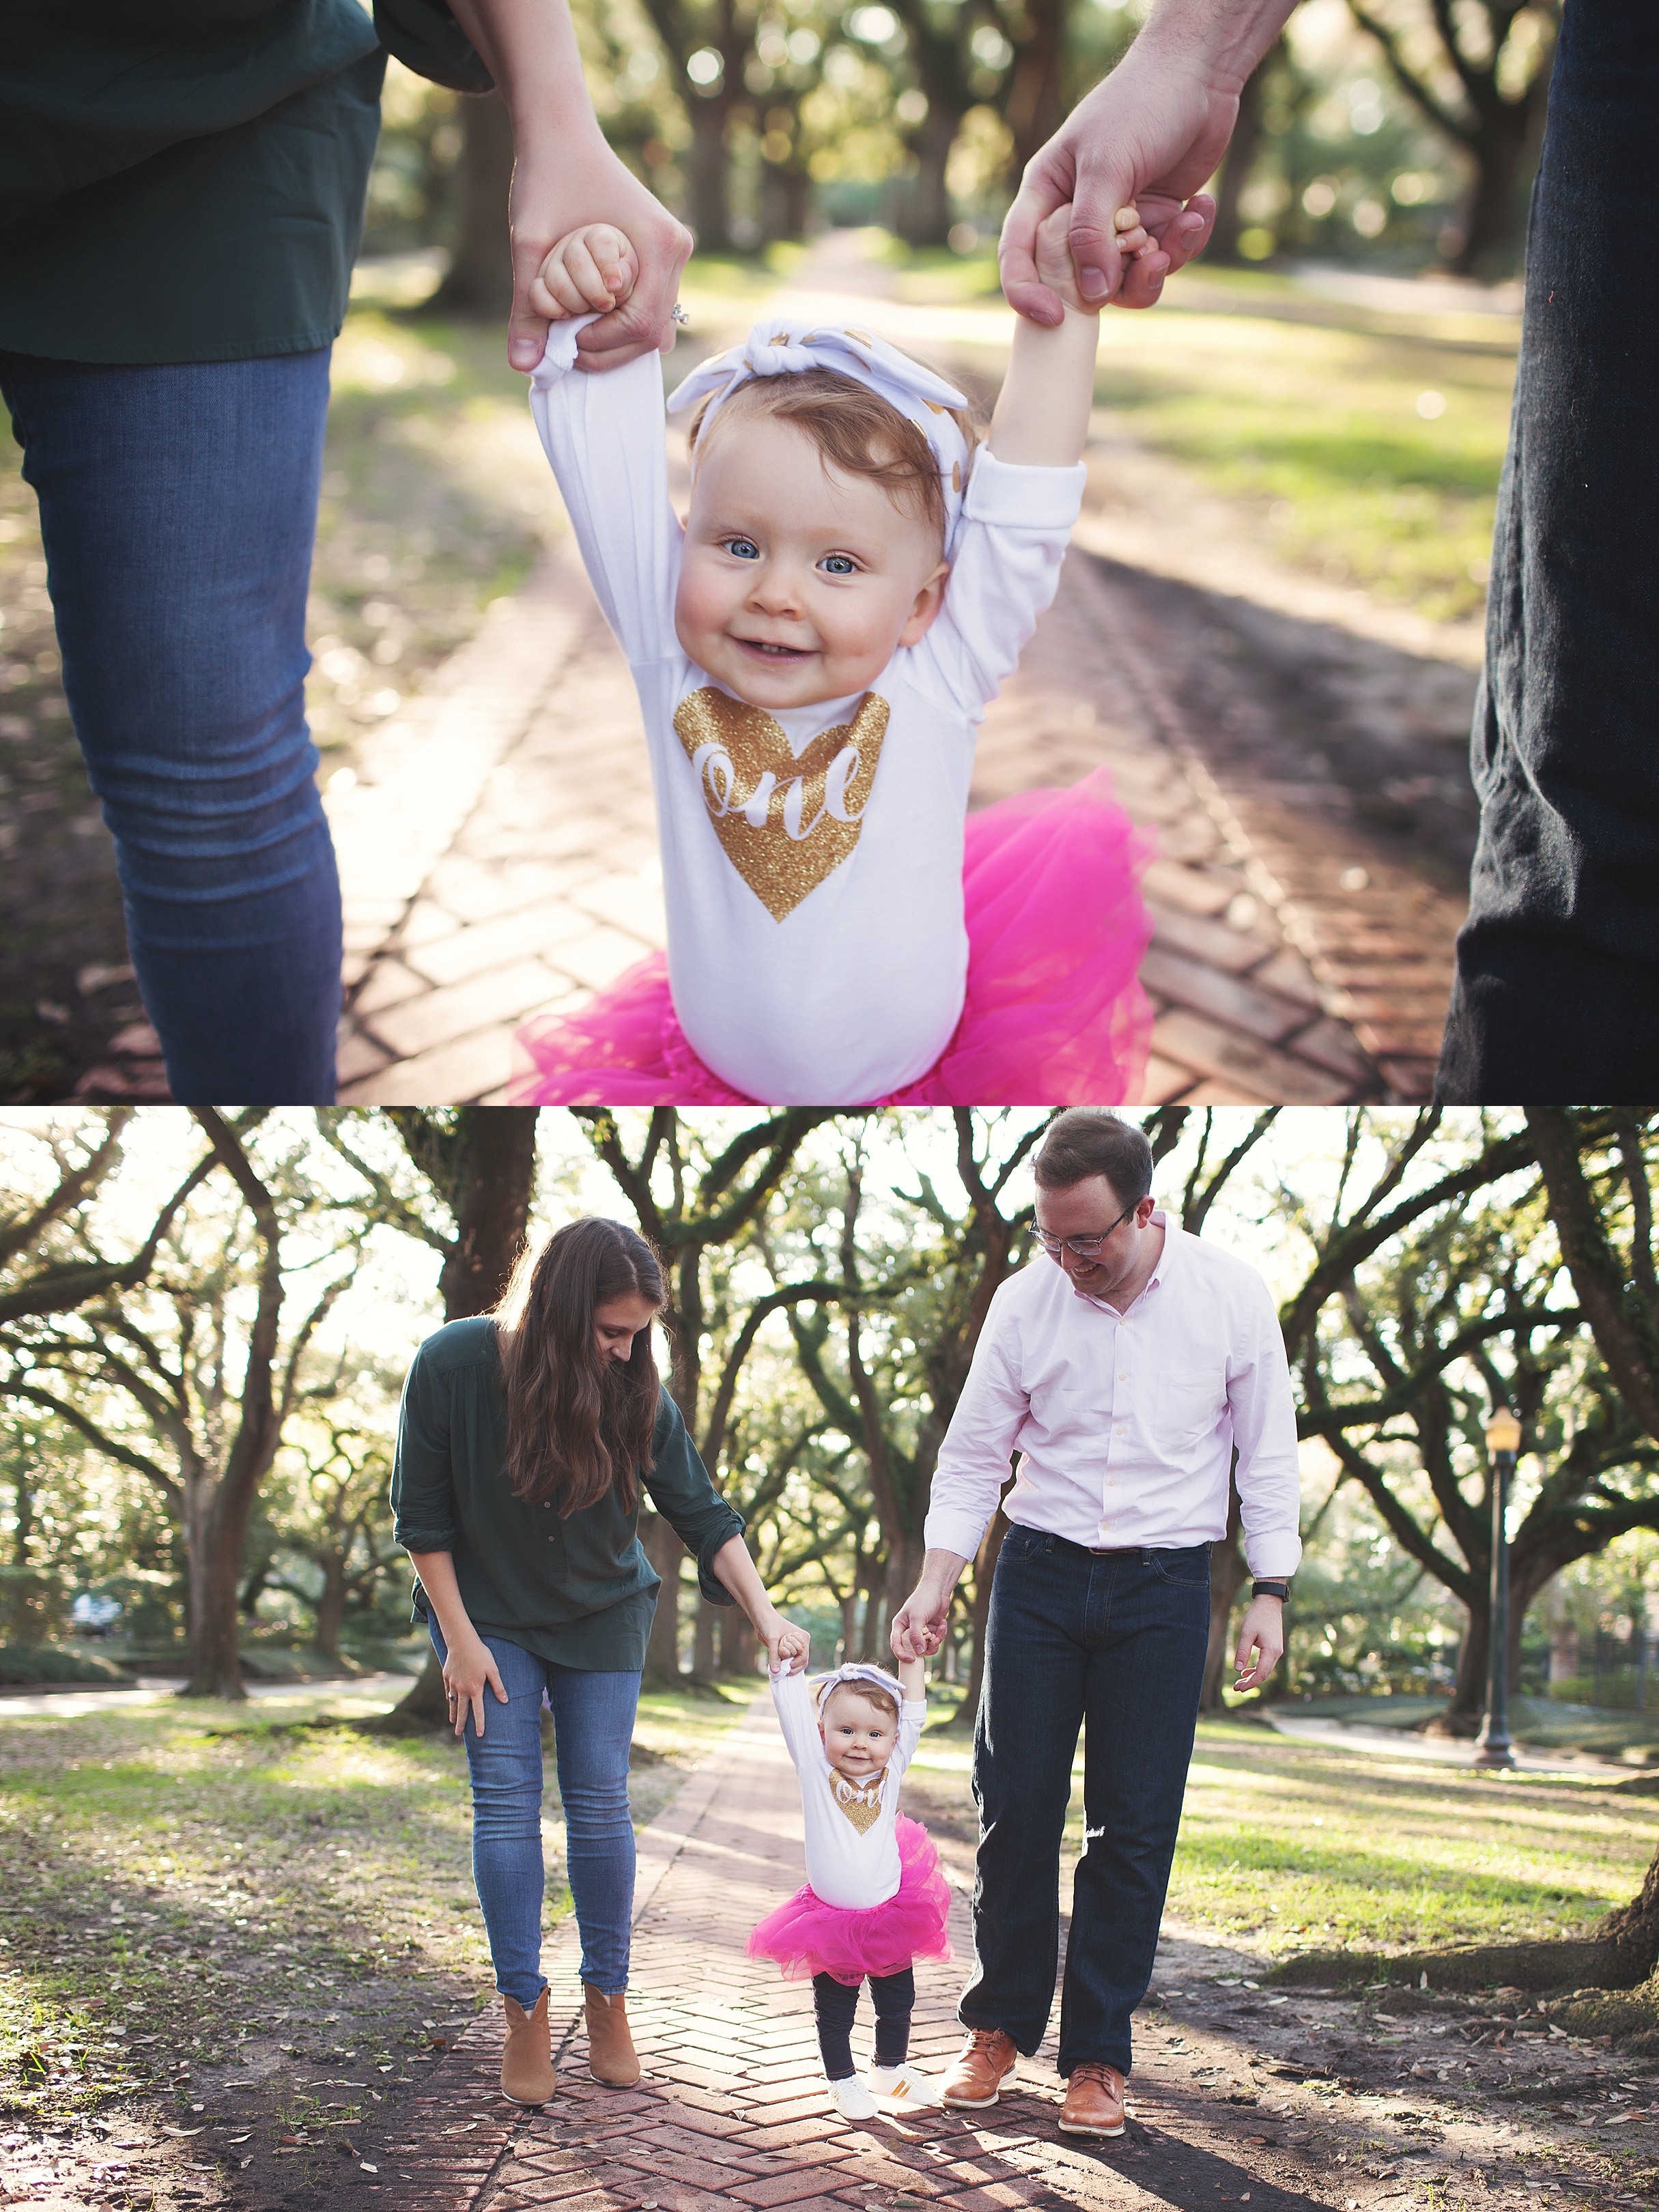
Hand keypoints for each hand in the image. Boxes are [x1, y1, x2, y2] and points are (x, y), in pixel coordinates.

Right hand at [442, 1630, 508, 1737]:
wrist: (462, 1642)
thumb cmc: (480, 1654)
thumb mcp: (493, 1669)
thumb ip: (498, 1686)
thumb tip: (505, 1701)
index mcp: (475, 1689)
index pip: (478, 1711)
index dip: (479, 1724)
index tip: (480, 1735)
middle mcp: (462, 1690)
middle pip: (462, 1711)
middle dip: (461, 1724)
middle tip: (458, 1734)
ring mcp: (453, 1684)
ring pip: (453, 1703)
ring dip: (453, 1713)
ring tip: (453, 1722)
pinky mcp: (446, 1677)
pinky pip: (448, 1691)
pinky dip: (450, 1698)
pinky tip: (451, 1701)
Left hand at [508, 135, 690, 372]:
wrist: (559, 135)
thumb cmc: (546, 178)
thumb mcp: (529, 243)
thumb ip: (526, 306)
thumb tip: (523, 366)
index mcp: (658, 242)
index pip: (643, 324)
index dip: (604, 345)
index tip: (568, 342)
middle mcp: (677, 249)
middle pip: (656, 332)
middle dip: (612, 350)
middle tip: (570, 348)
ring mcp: (674, 253)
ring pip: (657, 325)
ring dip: (617, 341)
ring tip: (578, 333)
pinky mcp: (662, 255)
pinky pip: (652, 307)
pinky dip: (623, 323)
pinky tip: (589, 317)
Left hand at [759, 1614, 809, 1674]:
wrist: (761, 1618)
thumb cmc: (769, 1624)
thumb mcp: (772, 1640)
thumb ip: (774, 1656)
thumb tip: (776, 1672)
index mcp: (802, 1638)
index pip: (804, 1657)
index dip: (795, 1664)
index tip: (785, 1667)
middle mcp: (801, 1643)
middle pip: (802, 1662)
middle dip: (792, 1666)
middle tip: (782, 1670)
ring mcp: (794, 1647)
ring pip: (795, 1663)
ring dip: (787, 1666)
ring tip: (777, 1665)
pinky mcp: (787, 1650)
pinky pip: (788, 1661)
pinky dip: (783, 1665)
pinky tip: (776, 1665)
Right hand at [891, 1577, 950, 1661]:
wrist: (938, 1590)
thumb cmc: (923, 1600)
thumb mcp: (917, 1617)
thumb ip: (916, 1635)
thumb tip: (919, 1652)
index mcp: (899, 1626)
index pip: (896, 1645)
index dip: (902, 1655)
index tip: (911, 1659)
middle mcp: (909, 1631)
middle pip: (913, 1649)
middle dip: (925, 1647)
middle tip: (932, 1640)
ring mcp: (921, 1631)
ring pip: (926, 1647)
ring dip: (935, 1642)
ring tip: (939, 1631)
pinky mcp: (931, 1631)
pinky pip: (935, 1640)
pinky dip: (940, 1634)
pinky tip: (943, 1623)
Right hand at [1000, 34, 1234, 323]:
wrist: (1199, 77)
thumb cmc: (1139, 107)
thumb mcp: (1107, 166)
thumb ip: (1091, 231)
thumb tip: (1091, 296)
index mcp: (1046, 195)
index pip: (1020, 256)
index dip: (1027, 293)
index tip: (1054, 317)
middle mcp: (1077, 216)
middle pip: (1079, 281)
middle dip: (1119, 280)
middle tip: (1152, 259)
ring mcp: (1117, 224)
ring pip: (1126, 281)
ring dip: (1159, 266)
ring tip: (1183, 227)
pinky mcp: (1154, 224)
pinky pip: (1163, 261)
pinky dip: (1185, 243)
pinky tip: (1200, 207)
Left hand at [1233, 1595, 1284, 1693]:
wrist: (1269, 1604)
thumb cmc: (1257, 1617)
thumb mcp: (1246, 1633)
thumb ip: (1242, 1652)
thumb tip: (1237, 1669)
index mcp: (1271, 1651)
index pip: (1261, 1673)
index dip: (1250, 1683)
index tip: (1239, 1688)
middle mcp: (1277, 1653)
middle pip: (1264, 1674)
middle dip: (1250, 1683)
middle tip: (1237, 1688)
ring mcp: (1277, 1651)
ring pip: (1265, 1670)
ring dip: (1253, 1677)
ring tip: (1239, 1682)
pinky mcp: (1274, 1648)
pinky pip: (1266, 1663)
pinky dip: (1256, 1669)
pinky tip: (1245, 1671)